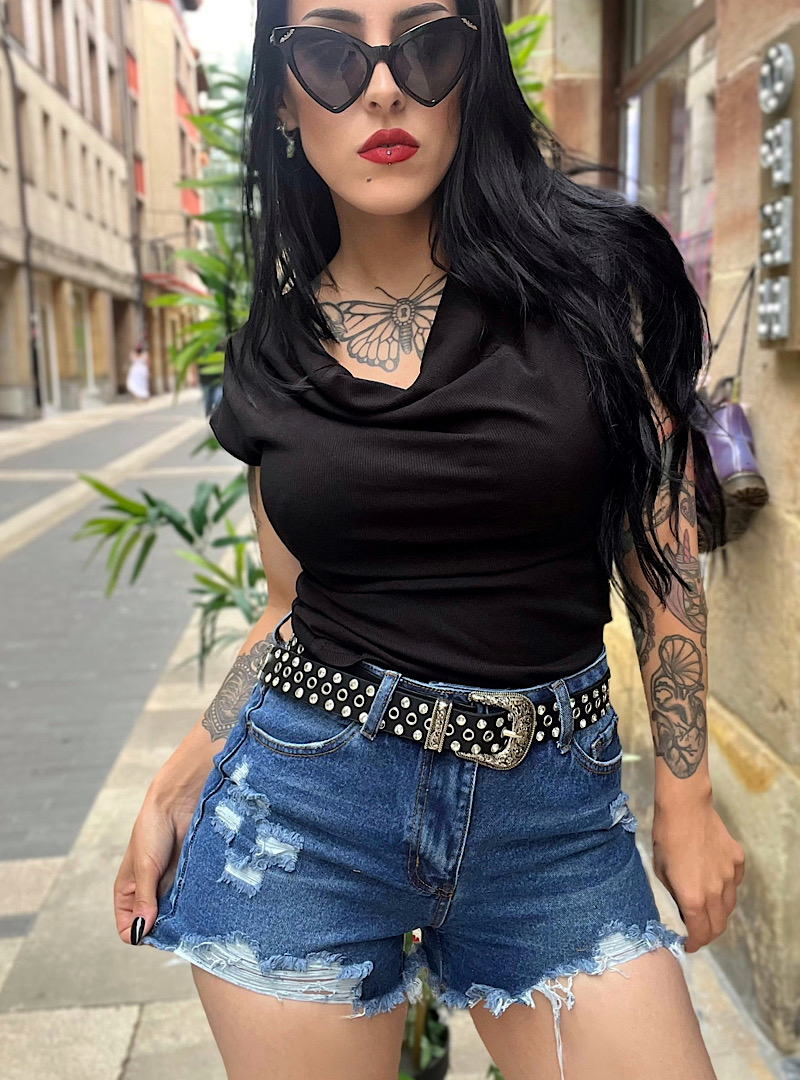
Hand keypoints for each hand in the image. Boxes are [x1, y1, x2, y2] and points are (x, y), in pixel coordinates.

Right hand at [113, 789, 198, 945]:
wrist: (178, 803)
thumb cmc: (153, 830)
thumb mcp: (145, 867)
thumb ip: (144, 899)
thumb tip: (142, 931)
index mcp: (127, 892)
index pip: (127, 928)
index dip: (138, 932)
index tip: (154, 928)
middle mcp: (146, 893)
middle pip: (152, 927)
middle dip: (162, 930)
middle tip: (177, 925)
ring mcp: (168, 888)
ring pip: (172, 917)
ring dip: (179, 919)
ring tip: (190, 914)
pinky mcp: (186, 880)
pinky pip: (188, 903)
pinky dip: (193, 907)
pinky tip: (199, 904)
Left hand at [652, 794, 744, 952]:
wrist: (684, 808)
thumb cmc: (666, 838)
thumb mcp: (661, 871)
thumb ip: (675, 894)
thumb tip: (683, 907)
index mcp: (693, 898)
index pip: (700, 933)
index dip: (695, 944)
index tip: (689, 945)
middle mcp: (715, 892)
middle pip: (719, 925)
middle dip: (708, 934)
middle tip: (698, 932)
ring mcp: (729, 876)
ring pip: (729, 906)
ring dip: (718, 913)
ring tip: (706, 908)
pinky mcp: (737, 861)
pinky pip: (734, 882)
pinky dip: (726, 888)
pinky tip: (714, 880)